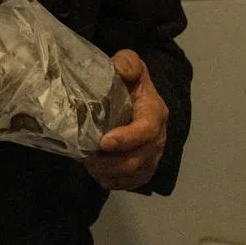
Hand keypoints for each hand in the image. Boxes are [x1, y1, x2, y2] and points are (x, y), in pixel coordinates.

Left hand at [84, 50, 168, 190]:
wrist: (139, 92)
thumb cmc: (131, 79)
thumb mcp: (130, 62)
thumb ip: (127, 63)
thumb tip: (120, 70)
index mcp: (155, 112)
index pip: (145, 130)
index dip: (126, 139)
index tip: (103, 142)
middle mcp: (158, 137)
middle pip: (138, 159)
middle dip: (112, 162)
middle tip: (87, 157)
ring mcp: (153, 155)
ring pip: (135, 174)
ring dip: (110, 173)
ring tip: (88, 164)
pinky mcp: (146, 167)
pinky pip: (133, 182)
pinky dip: (115, 182)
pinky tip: (97, 174)